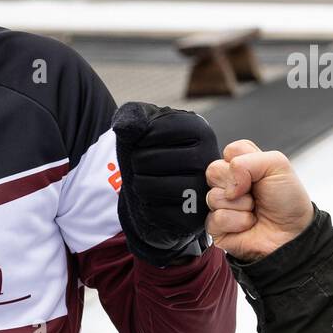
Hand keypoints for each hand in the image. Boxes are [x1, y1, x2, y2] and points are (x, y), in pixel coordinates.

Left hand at [111, 102, 217, 266]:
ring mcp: (204, 191)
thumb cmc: (156, 149)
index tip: (150, 143)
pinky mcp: (195, 218)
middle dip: (135, 163)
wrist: (170, 185)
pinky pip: (154, 212)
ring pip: (147, 187)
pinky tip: (159, 200)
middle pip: (145, 161)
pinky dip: (147, 206)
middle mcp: (207, 159)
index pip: (148, 132)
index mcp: (200, 130)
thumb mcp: (145, 124)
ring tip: (150, 180)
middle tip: (147, 165)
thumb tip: (125, 128)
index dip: (138, 139)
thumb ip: (132, 115)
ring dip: (139, 184)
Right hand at [205, 140, 313, 262]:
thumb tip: (229, 178)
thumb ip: (247, 158)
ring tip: (254, 211)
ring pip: (213, 196)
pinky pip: (215, 218)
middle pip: (213, 171)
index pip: (228, 151)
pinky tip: (248, 225)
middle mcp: (230, 183)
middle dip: (239, 183)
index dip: (242, 163)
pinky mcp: (216, 227)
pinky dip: (237, 222)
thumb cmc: (288, 202)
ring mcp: (222, 205)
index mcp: (243, 166)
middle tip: (255, 194)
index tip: (258, 175)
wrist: (293, 234)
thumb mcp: (277, 165)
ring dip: (240, 205)